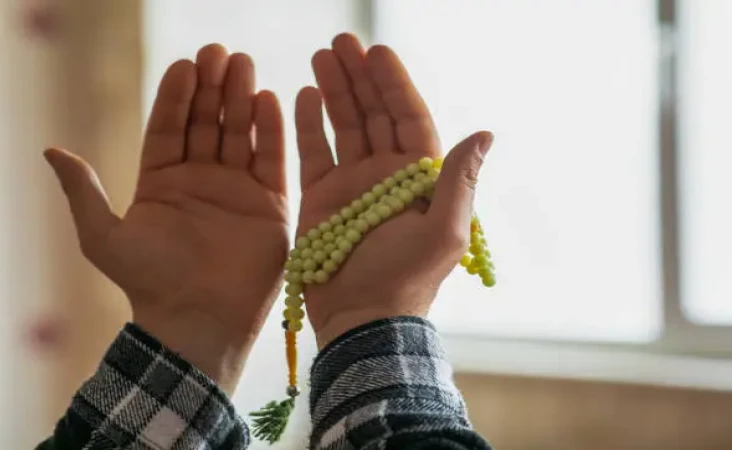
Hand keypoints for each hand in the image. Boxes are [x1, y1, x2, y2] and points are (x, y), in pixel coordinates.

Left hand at [46, 44, 288, 392]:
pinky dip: (271, 131)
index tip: (184, 65)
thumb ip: (84, 192)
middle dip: (212, 87)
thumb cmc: (150, 282)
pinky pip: (271, 160)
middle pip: (207, 123)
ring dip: (241, 98)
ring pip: (239, 134)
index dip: (177, 96)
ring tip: (243, 64)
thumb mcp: (104, 237)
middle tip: (219, 53)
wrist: (198, 321)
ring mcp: (237, 190)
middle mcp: (201, 180)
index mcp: (163, 182)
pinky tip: (269, 100)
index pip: (169, 127)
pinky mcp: (269, 205)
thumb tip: (52, 150)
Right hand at [295, 34, 492, 347]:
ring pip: (344, 127)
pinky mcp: (320, 199)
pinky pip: (314, 153)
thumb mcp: (443, 231)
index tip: (377, 53)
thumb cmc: (407, 280)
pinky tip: (302, 95)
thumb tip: (484, 133)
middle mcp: (385, 176)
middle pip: (374, 115)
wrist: (363, 319)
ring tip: (320, 58)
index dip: (394, 85)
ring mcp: (351, 186)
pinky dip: (309, 124)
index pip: (407, 119)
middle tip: (340, 44)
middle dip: (359, 78)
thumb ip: (458, 180)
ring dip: (334, 92)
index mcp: (418, 179)